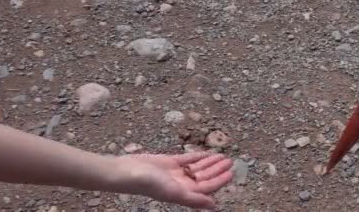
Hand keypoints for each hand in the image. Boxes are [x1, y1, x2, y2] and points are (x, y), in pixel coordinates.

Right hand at [115, 152, 233, 208]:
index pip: (207, 187)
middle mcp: (181, 184)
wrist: (128, 171)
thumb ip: (194, 199)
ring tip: (223, 155)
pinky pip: (188, 159)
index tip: (231, 172)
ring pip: (198, 167)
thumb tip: (214, 206)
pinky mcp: (169, 162)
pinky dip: (198, 156)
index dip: (219, 180)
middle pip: (204, 176)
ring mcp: (175, 173)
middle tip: (231, 160)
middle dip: (217, 169)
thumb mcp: (174, 193)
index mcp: (183, 193)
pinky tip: (208, 153)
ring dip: (210, 162)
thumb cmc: (149, 184)